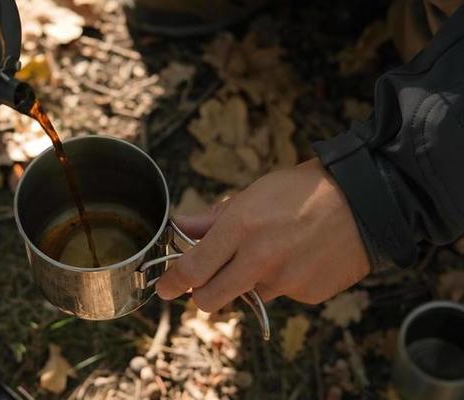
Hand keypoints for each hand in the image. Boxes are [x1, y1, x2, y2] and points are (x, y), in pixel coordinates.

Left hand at [156, 158, 369, 312]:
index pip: (193, 269)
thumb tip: (180, 227)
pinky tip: (298, 258)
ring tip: (274, 252)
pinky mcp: (308, 295)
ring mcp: (285, 281)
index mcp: (241, 228)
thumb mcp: (253, 194)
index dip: (172, 283)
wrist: (365, 202)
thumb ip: (213, 218)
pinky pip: (283, 295)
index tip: (165, 288)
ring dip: (251, 283)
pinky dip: (283, 283)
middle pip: (211, 300)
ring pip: (250, 296)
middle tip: (207, 283)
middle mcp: (259, 260)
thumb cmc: (303, 191)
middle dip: (203, 296)